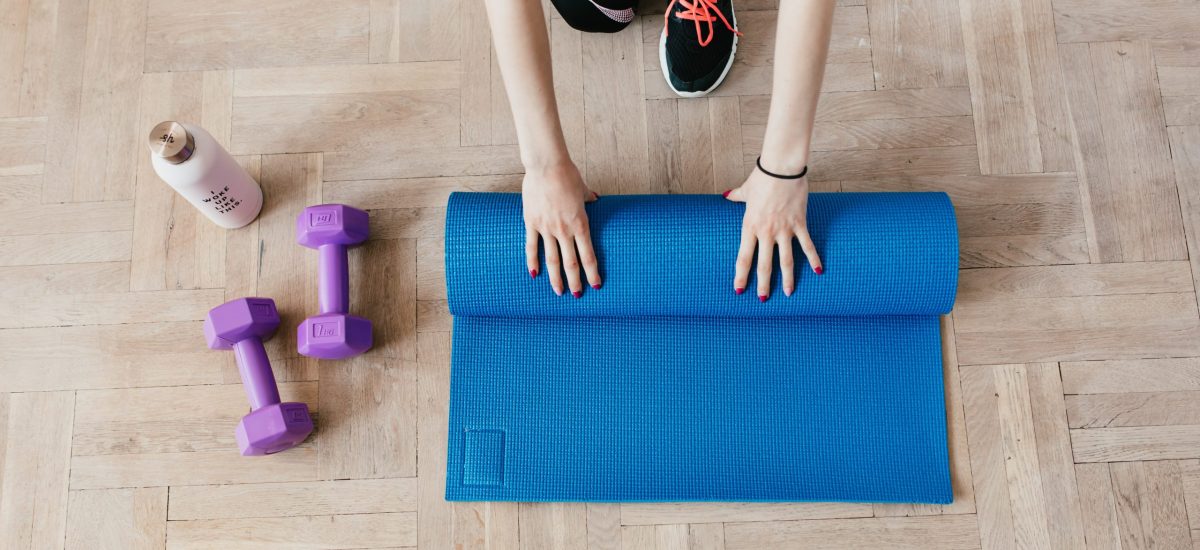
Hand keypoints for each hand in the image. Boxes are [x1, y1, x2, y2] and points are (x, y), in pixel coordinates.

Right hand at [522, 161, 599, 296]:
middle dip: (575, 281)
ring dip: (556, 278)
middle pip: (571, 263)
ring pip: (552, 259)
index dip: (592, 272)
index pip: (588, 255)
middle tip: (578, 295)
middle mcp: (564, 230)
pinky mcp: (531, 222)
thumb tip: (595, 199)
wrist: (546, 166)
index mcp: (580, 224)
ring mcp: (547, 228)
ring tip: (558, 292)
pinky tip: (534, 274)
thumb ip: (588, 198)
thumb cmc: (567, 174)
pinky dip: (532, 261)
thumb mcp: (582, 188)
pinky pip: (532, 246)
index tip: (596, 285)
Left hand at [724, 168, 822, 300]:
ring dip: (788, 279)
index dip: (741, 275)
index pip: (743, 257)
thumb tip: (725, 195)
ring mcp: (784, 229)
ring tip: (789, 293)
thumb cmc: (763, 177)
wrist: (781, 168)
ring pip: (786, 260)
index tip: (739, 289)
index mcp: (749, 226)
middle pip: (764, 264)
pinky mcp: (800, 223)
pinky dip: (814, 259)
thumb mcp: (746, 189)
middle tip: (763, 300)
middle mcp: (766, 232)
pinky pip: (807, 245)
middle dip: (763, 284)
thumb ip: (736, 196)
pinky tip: (818, 272)